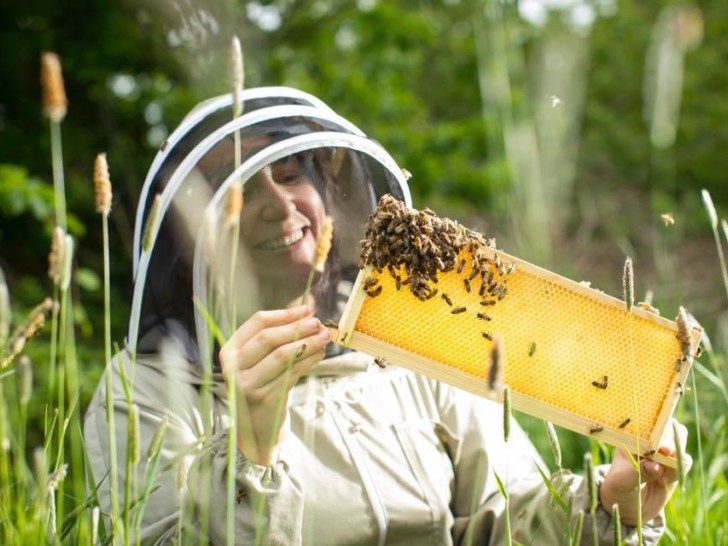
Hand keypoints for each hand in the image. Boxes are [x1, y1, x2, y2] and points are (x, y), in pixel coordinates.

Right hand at [219, 305, 329, 464]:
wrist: (256, 430)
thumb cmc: (261, 388)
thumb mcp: (260, 362)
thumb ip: (277, 338)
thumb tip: (306, 312)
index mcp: (229, 351)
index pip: (257, 323)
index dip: (284, 314)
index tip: (307, 309)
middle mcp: (233, 367)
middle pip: (269, 338)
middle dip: (297, 327)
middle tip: (318, 323)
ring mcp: (248, 384)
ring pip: (283, 355)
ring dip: (308, 343)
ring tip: (325, 336)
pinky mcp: (266, 398)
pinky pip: (292, 372)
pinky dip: (309, 360)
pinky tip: (320, 354)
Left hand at [599, 419, 690, 525]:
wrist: (628, 507)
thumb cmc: (619, 488)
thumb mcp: (623, 481)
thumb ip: (639, 472)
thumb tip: (656, 466)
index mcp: (630, 436)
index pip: (645, 422)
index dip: (654, 428)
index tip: (658, 443)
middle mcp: (648, 440)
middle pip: (668, 428)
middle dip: (669, 440)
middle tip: (665, 452)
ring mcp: (662, 452)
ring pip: (679, 443)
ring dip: (674, 457)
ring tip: (661, 475)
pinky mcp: (673, 465)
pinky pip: (685, 462)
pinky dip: (678, 470)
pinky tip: (663, 481)